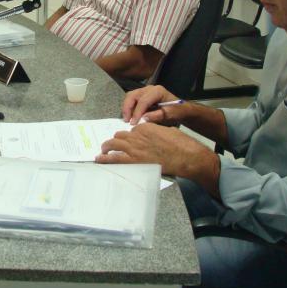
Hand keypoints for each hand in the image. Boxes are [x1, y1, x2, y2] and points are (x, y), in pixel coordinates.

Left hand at [96, 123, 219, 189]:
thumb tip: (151, 138)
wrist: (186, 157)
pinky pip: (115, 159)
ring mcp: (134, 148)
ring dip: (107, 147)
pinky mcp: (134, 161)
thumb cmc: (182, 145)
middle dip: (116, 140)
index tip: (129, 141)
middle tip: (111, 145)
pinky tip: (99, 159)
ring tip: (103, 151)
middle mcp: (137, 135)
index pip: (132, 130)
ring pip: (114, 144)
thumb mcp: (167, 131)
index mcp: (145, 127)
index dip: (130, 136)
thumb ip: (155, 132)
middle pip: (120, 136)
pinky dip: (105, 159)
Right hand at [122, 85, 184, 124]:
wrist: (180, 108)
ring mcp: (144, 90)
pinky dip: (128, 107)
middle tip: (126, 121)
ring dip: (126, 108)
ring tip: (126, 120)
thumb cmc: (176, 111)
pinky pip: (131, 99)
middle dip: (128, 108)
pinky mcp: (142, 95)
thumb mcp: (169, 114)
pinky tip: (129, 117)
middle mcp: (149, 88)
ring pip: (130, 96)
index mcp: (157, 91)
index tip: (133, 123)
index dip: (137, 112)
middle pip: (133, 95)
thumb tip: (143, 118)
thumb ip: (157, 116)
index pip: (143, 101)